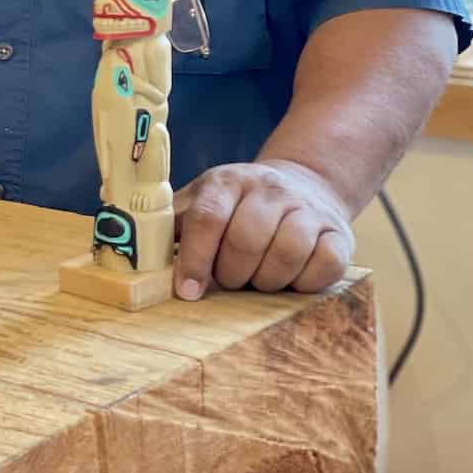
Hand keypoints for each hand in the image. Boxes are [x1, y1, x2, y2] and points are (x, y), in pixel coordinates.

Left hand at [171, 159, 353, 299]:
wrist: (305, 183)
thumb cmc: (240, 206)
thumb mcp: (203, 201)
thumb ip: (172, 225)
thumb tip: (134, 254)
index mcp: (228, 182)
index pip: (207, 218)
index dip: (194, 258)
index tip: (187, 290)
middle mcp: (270, 189)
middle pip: (245, 240)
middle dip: (231, 274)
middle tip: (229, 280)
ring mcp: (307, 209)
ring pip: (286, 253)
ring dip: (266, 280)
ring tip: (258, 278)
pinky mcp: (338, 234)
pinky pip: (324, 266)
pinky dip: (304, 282)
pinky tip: (291, 279)